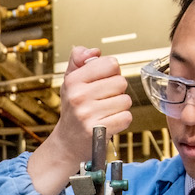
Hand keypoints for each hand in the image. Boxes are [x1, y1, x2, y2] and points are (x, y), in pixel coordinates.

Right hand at [27, 46, 133, 194]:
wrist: (67, 143)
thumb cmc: (73, 111)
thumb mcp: (71, 83)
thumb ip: (79, 61)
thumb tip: (94, 51)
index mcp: (73, 81)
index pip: (110, 64)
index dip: (112, 73)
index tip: (103, 82)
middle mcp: (78, 97)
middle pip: (121, 82)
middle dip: (117, 91)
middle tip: (104, 100)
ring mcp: (87, 115)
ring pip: (125, 100)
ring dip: (120, 107)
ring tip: (106, 112)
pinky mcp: (98, 131)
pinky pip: (126, 117)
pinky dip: (121, 121)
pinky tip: (109, 123)